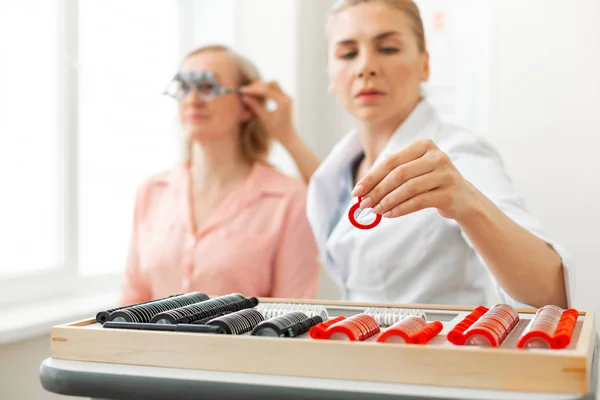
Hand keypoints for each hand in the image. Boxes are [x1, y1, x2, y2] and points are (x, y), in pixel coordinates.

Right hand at [239, 81, 297, 146]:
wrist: (289, 137)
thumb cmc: (277, 131)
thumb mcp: (264, 119)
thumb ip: (255, 106)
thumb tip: (244, 97)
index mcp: (283, 102)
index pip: (266, 90)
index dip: (253, 89)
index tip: (242, 90)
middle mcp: (287, 97)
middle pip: (270, 84)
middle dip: (257, 86)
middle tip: (246, 90)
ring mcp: (287, 97)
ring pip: (273, 85)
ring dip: (262, 86)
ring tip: (250, 91)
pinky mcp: (285, 99)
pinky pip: (275, 89)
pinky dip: (266, 90)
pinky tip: (257, 94)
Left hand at [351, 139, 480, 220]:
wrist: (464, 199)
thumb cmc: (432, 183)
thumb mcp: (415, 172)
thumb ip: (392, 176)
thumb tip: (363, 192)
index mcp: (424, 145)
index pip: (391, 161)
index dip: (372, 177)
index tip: (357, 191)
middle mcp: (437, 156)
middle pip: (399, 174)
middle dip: (377, 190)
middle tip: (363, 204)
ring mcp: (446, 174)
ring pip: (409, 188)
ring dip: (387, 201)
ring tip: (375, 211)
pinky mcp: (449, 193)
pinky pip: (419, 201)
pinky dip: (401, 209)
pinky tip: (389, 214)